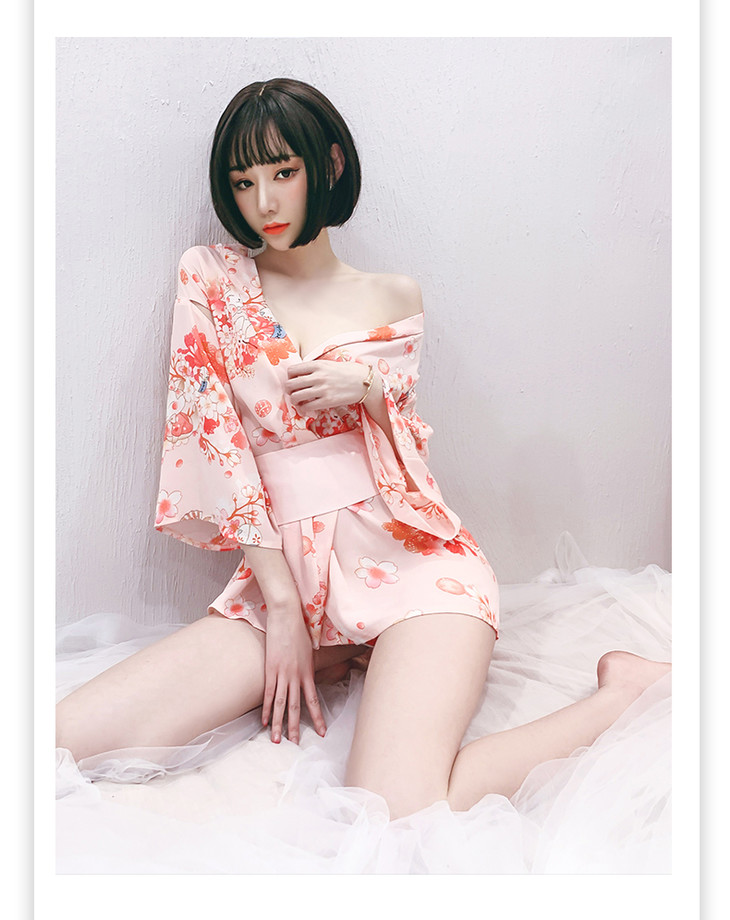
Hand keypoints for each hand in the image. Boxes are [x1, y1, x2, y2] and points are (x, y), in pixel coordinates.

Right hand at [262, 602, 326, 744]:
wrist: (287, 614)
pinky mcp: (270, 668)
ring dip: (278, 724)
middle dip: (296, 727)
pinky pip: (268, 693)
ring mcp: (282, 673)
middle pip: (296, 707)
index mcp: (308, 671)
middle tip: (296, 744)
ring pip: (281, 704)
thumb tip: (307, 673)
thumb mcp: (309, 649)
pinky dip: (265, 708)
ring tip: (277, 740)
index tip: (322, 732)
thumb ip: (308, 664)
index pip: (313, 700)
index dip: (317, 717)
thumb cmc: (298, 628)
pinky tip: (263, 721)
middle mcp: (296, 675)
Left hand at [285, 361, 372, 412]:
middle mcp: (318, 376)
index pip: (292, 371)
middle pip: (290, 384)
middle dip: (289, 390)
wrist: (364, 382)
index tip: (294, 381)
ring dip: (294, 401)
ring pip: (296, 397)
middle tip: (293, 393)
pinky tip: (307, 408)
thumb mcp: (329, 364)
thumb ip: (314, 368)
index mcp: (317, 365)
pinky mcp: (327, 401)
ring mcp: (322, 389)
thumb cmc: (347, 372)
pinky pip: (307, 407)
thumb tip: (299, 375)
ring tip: (299, 401)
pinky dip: (303, 409)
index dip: (290, 377)